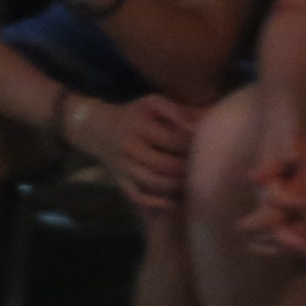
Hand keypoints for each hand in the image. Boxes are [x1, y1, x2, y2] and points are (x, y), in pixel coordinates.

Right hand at [100, 92, 195, 215]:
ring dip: (175, 185)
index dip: (192, 145)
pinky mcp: (122, 183)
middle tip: (202, 169)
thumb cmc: (134, 115)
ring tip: (191, 182)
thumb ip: (176, 111)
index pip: (172, 139)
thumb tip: (198, 126)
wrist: (100, 130)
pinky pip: (139, 197)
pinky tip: (174, 202)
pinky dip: (157, 202)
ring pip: (153, 182)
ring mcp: (124, 168)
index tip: (206, 147)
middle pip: (164, 164)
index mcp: (140, 126)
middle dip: (186, 168)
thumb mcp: (152, 102)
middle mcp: (130, 148)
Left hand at [243, 118, 305, 257]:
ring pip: (304, 240)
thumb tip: (248, 178)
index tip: (241, 227)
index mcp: (302, 192)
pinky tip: (295, 239)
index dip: (255, 223)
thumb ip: (273, 166)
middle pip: (286, 236)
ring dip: (288, 243)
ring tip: (270, 244)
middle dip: (269, 239)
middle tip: (252, 243)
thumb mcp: (300, 148)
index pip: (272, 218)